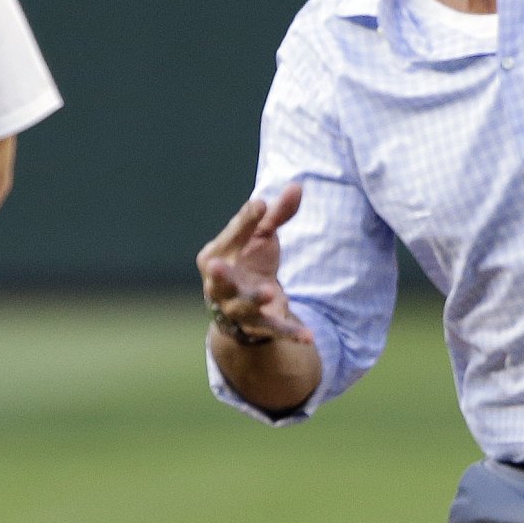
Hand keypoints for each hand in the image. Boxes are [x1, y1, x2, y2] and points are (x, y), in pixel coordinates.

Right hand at [197, 184, 316, 347]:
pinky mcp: (259, 325)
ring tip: (272, 292)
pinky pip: (274, 329)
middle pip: (219, 279)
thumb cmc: (247, 261)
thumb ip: (276, 215)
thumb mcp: (261, 237)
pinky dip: (290, 333)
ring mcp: (237, 307)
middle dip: (218, 274)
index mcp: (216, 255)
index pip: (231, 236)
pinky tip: (309, 336)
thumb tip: (298, 186)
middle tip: (215, 266)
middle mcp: (219, 284)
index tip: (261, 204)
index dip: (245, 222)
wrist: (243, 306)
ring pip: (244, 306)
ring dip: (256, 299)